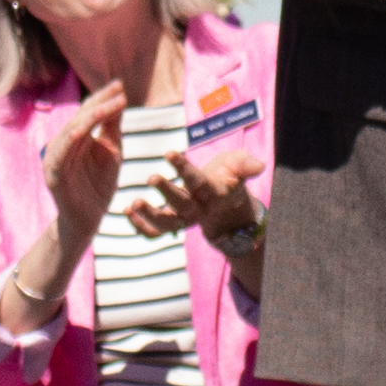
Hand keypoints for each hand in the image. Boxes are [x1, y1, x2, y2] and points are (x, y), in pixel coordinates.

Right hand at [39, 84, 131, 238]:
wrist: (89, 220)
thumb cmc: (99, 186)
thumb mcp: (111, 152)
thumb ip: (112, 128)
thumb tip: (119, 99)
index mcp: (75, 137)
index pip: (88, 112)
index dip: (103, 98)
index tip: (120, 85)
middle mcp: (62, 143)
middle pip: (80, 117)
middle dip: (99, 103)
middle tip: (118, 90)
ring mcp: (55, 158)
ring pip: (70, 131)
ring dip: (89, 118)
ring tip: (107, 106)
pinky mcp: (53, 175)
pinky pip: (59, 155)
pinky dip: (69, 141)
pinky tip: (81, 130)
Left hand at [127, 141, 263, 247]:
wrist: (226, 203)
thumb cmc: (228, 176)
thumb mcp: (238, 164)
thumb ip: (244, 164)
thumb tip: (258, 166)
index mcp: (214, 193)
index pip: (199, 181)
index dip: (184, 168)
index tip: (169, 152)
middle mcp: (199, 209)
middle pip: (183, 205)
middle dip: (167, 192)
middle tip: (151, 177)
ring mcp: (185, 220)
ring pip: (167, 223)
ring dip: (149, 216)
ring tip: (134, 203)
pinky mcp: (172, 225)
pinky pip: (156, 233)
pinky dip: (140, 226)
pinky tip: (127, 210)